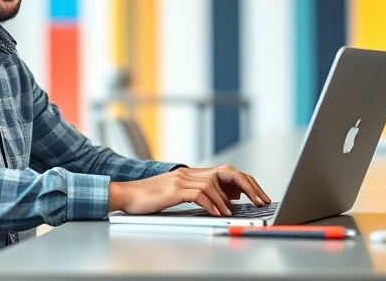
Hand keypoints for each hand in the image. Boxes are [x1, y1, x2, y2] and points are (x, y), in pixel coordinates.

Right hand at [108, 165, 270, 216]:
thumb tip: (225, 202)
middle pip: (227, 172)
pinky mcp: (174, 189)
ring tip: (234, 213)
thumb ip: (199, 194)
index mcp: (192, 173)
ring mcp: (182, 179)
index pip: (227, 171)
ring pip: (215, 183)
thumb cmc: (149, 199)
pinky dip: (212, 204)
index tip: (258, 195)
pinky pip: (200, 194)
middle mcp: (189, 172)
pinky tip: (218, 214)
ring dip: (228, 200)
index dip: (245, 182)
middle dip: (248, 186)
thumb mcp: (177, 194)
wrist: (125, 195)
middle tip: (260, 200)